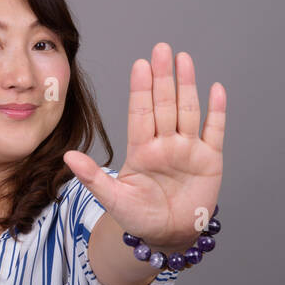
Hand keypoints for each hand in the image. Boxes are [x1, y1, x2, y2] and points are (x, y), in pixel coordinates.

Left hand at [64, 42, 224, 249]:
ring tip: (183, 59)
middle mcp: (165, 143)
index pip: (140, 113)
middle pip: (164, 104)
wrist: (169, 236)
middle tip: (161, 48)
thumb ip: (93, 177)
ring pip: (188, 110)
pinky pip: (214, 131)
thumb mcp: (113, 199)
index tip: (139, 65)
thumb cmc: (139, 218)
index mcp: (141, 149)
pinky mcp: (210, 160)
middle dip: (163, 77)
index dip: (141, 89)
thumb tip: (67, 157)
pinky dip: (216, 111)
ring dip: (187, 85)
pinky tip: (216, 89)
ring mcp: (188, 149)